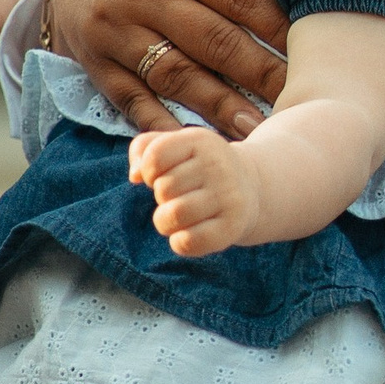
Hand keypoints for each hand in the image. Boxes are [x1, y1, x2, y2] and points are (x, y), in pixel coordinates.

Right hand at [50, 0, 286, 135]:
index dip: (276, 26)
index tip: (311, 50)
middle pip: (213, 41)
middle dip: (261, 74)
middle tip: (300, 100)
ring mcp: (115, 32)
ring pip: (177, 76)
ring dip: (221, 108)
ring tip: (261, 132)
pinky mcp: (97, 64)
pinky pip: (134, 101)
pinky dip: (165, 127)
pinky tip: (199, 144)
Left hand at [127, 122, 263, 256]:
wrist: (250, 186)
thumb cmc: (199, 167)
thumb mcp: (175, 145)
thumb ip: (144, 149)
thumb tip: (134, 176)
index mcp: (200, 141)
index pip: (154, 158)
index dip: (148, 171)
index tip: (162, 173)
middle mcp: (217, 166)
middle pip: (163, 189)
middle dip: (161, 197)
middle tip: (179, 195)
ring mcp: (228, 197)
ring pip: (173, 216)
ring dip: (165, 221)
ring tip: (178, 214)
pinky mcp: (232, 227)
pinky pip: (188, 242)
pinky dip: (179, 242)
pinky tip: (187, 232)